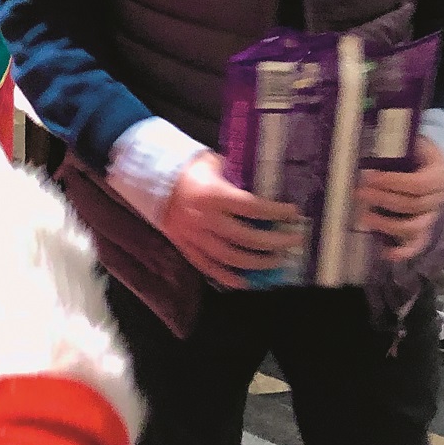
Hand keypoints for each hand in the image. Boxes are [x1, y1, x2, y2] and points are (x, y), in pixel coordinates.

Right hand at [161, 153, 303, 287]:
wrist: (149, 179)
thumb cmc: (188, 169)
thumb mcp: (212, 163)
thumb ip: (235, 175)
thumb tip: (261, 183)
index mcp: (213, 194)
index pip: (252, 207)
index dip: (275, 212)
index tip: (293, 213)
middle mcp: (205, 219)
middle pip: (246, 237)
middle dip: (275, 242)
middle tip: (294, 240)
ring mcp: (194, 237)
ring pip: (230, 258)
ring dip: (257, 263)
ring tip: (276, 261)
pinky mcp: (186, 248)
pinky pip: (209, 268)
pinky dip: (228, 278)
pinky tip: (247, 281)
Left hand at [354, 137, 443, 262]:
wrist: (432, 159)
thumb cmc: (416, 149)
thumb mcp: (408, 142)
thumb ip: (392, 148)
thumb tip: (364, 151)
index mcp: (439, 174)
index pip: (418, 184)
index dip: (392, 182)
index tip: (368, 176)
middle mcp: (439, 197)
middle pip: (413, 205)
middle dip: (383, 199)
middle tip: (359, 193)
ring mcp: (433, 215)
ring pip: (415, 227)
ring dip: (388, 224)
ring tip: (364, 217)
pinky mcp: (425, 228)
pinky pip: (418, 243)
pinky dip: (403, 251)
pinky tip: (384, 252)